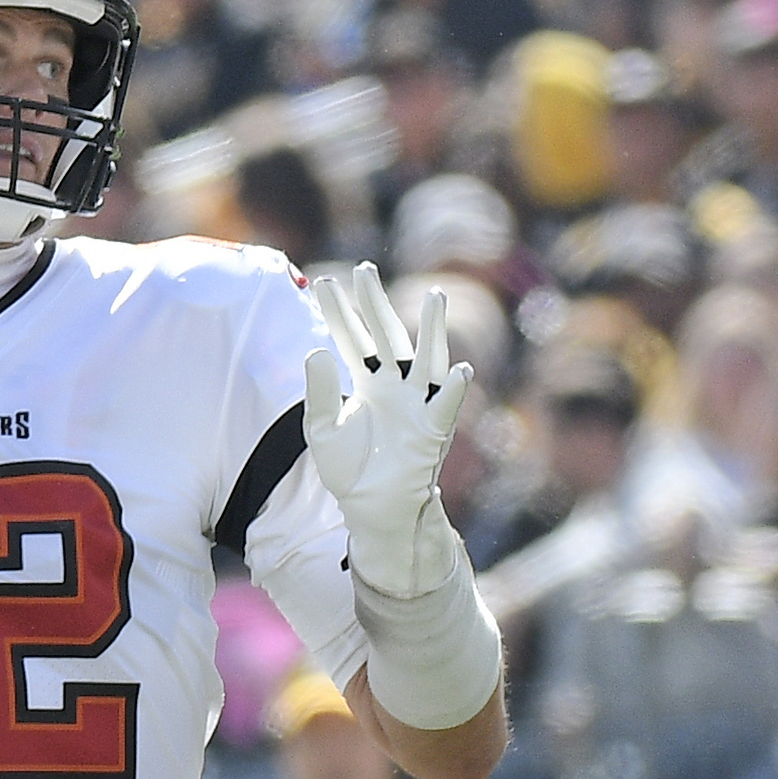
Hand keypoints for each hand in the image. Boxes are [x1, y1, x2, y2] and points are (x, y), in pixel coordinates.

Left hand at [303, 263, 471, 597]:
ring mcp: (417, 405)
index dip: (339, 313)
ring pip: (427, 360)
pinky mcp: (432, 432)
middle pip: (386, 337)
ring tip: (435, 297)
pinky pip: (447, 407)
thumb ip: (320, 392)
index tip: (324, 283)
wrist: (371, 508)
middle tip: (363, 270)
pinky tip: (461, 370)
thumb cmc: (349, 469)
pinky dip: (456, 390)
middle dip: (375, 305)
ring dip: (433, 330)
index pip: (352, 340)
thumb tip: (316, 349)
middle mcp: (395, 386)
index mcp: (368, 383)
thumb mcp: (322, 429)